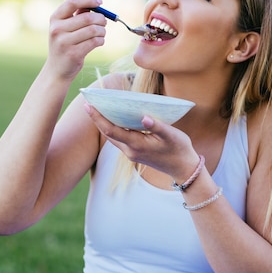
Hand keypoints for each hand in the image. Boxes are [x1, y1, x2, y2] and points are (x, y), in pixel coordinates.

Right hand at [46, 0, 106, 80]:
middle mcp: (57, 29)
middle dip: (100, 19)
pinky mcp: (73, 54)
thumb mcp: (67, 24)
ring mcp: (64, 42)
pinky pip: (95, 42)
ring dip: (102, 31)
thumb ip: (78, 7)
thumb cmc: (65, 43)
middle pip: (87, 17)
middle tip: (104, 23)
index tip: (100, 2)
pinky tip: (98, 41)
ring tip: (101, 33)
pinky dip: (101, 40)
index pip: (73, 2)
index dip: (89, 0)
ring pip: (93, 30)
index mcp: (55, 18)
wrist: (57, 69)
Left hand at [84, 104, 198, 180]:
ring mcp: (131, 153)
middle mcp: (130, 151)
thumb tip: (144, 117)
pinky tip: (114, 119)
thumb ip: (157, 126)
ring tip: (97, 109)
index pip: (111, 130)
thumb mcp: (171, 135)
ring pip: (112, 137)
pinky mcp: (135, 153)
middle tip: (88, 103)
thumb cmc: (179, 149)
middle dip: (97, 119)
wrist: (183, 168)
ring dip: (104, 124)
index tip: (89, 105)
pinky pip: (119, 139)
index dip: (98, 117)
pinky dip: (113, 128)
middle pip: (108, 133)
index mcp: (137, 145)